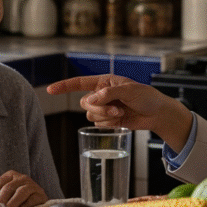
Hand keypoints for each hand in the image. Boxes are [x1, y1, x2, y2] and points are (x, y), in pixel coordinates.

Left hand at [0, 170, 47, 206]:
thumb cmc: (16, 201)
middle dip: (1, 200)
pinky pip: (32, 199)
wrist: (38, 203)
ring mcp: (32, 185)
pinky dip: (25, 206)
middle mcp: (21, 178)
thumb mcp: (4, 197)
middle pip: (8, 188)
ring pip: (21, 192)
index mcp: (9, 176)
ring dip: (12, 203)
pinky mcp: (40, 194)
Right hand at [46, 74, 193, 146]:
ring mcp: (104, 108)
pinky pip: (98, 124)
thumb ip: (108, 94)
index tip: (49, 90)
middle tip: (116, 109)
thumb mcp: (129, 90)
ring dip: (105, 117)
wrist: (157, 113)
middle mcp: (101, 94)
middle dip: (99, 108)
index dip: (64, 86)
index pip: (80, 83)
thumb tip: (90, 100)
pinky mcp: (108, 120)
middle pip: (84, 103)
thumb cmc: (146, 96)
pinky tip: (121, 120)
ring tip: (121, 113)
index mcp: (104, 82)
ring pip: (90, 115)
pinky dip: (108, 124)